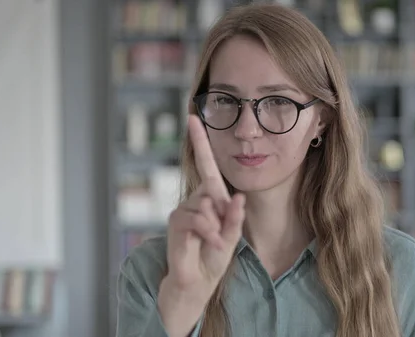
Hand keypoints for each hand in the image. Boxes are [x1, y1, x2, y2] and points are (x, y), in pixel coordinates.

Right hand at [157, 115, 245, 335]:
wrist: (197, 280)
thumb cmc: (214, 256)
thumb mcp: (231, 235)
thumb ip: (234, 217)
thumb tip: (238, 198)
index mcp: (210, 197)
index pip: (206, 164)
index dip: (200, 141)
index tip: (194, 117)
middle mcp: (195, 199)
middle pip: (214, 190)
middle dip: (224, 214)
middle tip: (221, 233)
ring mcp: (183, 209)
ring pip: (206, 205)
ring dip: (216, 226)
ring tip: (215, 241)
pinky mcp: (176, 221)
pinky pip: (198, 218)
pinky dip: (210, 232)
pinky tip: (212, 243)